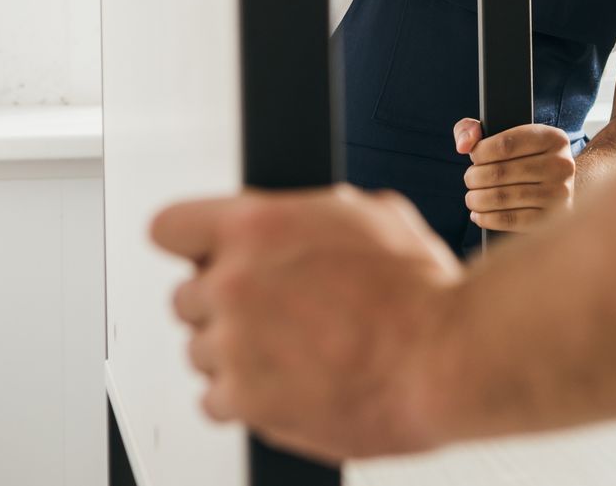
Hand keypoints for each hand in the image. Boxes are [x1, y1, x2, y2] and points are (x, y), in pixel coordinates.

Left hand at [151, 185, 463, 462]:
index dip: (192, 244)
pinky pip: (214, 400)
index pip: (170, 228)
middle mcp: (234, 283)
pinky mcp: (244, 400)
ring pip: (200, 350)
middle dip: (225, 304)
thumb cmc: (421, 291)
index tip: (205, 256)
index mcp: (257, 226)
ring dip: (235, 353)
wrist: (446, 358)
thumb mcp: (369, 215)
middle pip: (185, 296)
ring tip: (293, 352)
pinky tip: (288, 383)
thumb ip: (307, 216)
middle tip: (276, 312)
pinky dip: (245, 398)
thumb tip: (289, 222)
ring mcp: (233, 345)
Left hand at [454, 119, 576, 231]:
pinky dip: (487, 218)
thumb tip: (464, 145)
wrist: (555, 187)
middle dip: (475, 177)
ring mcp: (559, 194)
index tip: (473, 157)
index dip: (480, 152)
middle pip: (500, 172)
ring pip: (502, 197)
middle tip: (470, 179)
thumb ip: (472, 129)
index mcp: (553, 138)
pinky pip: (510, 220)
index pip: (505, 145)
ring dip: (477, 199)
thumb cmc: (522, 158)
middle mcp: (561, 165)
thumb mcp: (503, 134)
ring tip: (472, 197)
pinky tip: (479, 214)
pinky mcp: (550, 219)